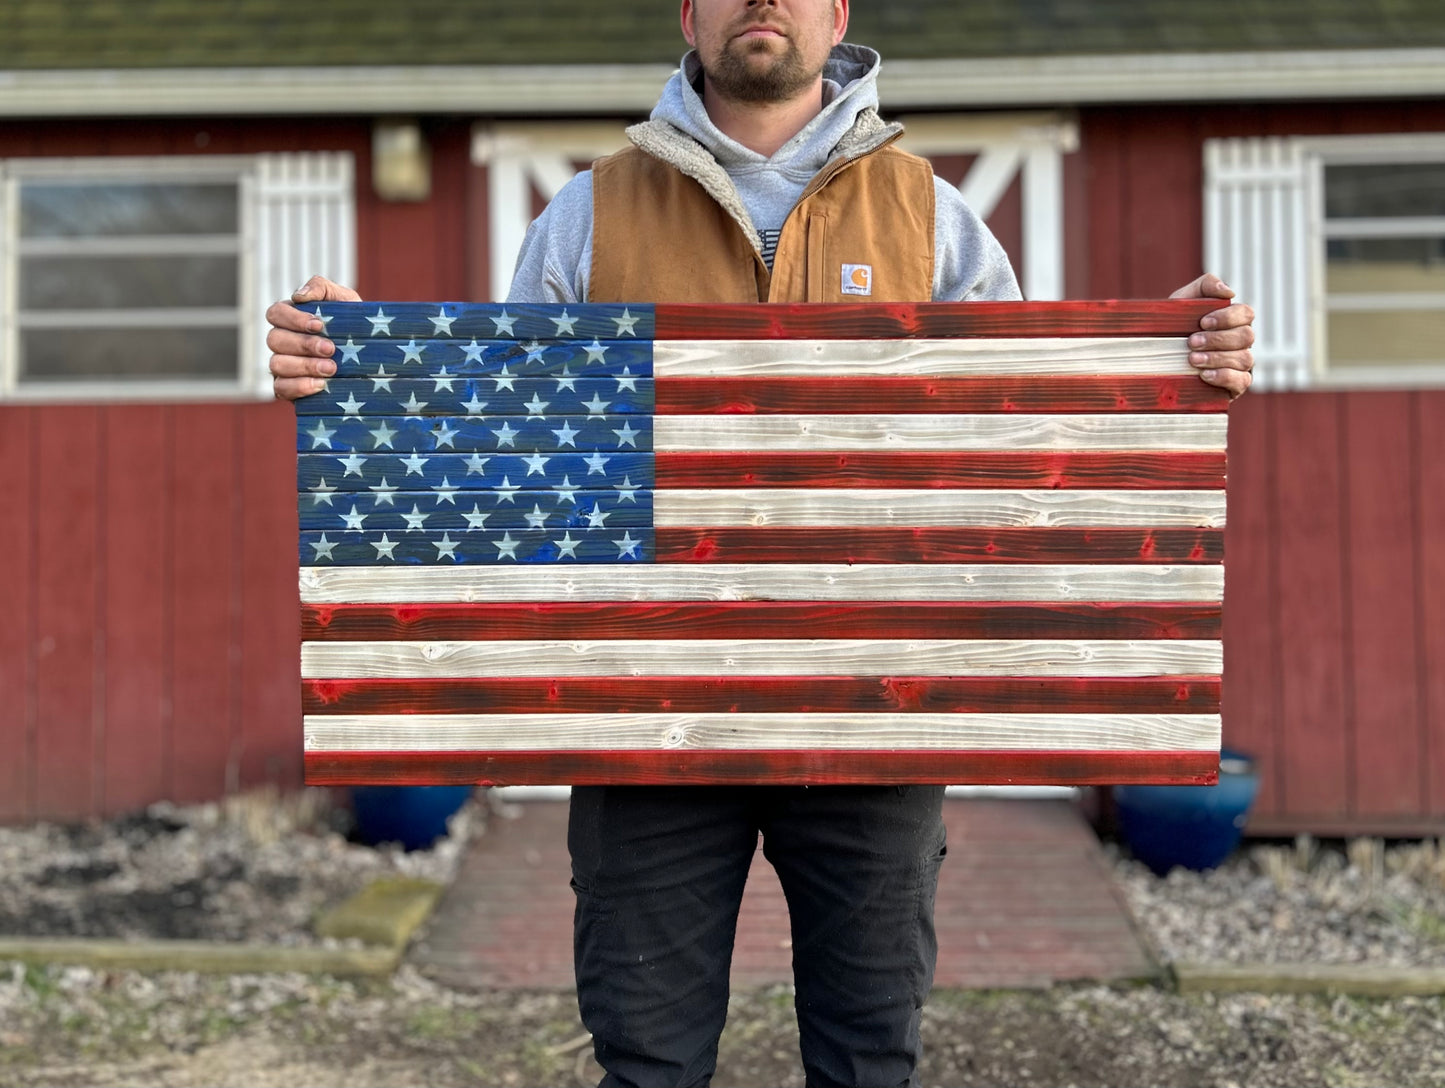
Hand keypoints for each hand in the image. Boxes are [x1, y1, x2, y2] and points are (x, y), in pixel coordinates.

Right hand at [266, 275, 361, 400]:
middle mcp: (282, 341)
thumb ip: (322, 288)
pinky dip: (299, 386)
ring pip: (277, 364)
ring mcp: (283, 366)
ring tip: (331, 369)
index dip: (293, 319)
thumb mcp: (346, 301)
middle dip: (304, 344)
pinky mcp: (288, 388)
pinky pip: (281, 389)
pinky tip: (321, 385)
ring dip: (304, 366)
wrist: (373, 361)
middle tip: (331, 349)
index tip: (319, 325)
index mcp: (290, 318)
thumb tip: (299, 296)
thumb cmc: (355, 326)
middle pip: (274, 339)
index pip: (276, 313)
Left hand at [1169, 273, 1254, 397]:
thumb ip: (1205, 286)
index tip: (1202, 322)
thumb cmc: (1173, 326)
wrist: (1155, 359)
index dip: (1228, 317)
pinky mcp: (1235, 385)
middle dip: (1218, 339)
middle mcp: (1241, 341)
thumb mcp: (1183, 301)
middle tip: (1191, 342)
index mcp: (1233, 320)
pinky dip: (1224, 376)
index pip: (1246, 313)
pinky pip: (1242, 381)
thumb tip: (1229, 292)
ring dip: (1217, 358)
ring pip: (1244, 358)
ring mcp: (1241, 364)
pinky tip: (1204, 375)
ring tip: (1192, 359)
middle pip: (1246, 336)